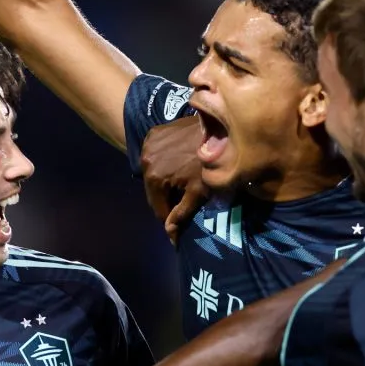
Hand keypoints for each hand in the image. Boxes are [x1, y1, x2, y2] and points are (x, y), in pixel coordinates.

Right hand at [141, 116, 207, 244]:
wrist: (219, 129)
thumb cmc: (210, 164)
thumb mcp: (199, 193)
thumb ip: (181, 214)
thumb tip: (169, 235)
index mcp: (154, 178)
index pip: (158, 208)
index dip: (169, 217)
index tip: (179, 222)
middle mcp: (145, 161)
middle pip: (153, 191)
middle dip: (166, 199)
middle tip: (181, 202)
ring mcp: (148, 145)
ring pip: (153, 174)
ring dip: (164, 181)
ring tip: (180, 183)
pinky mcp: (153, 134)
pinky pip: (155, 157)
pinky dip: (163, 163)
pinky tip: (176, 165)